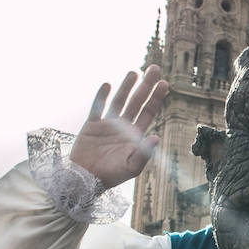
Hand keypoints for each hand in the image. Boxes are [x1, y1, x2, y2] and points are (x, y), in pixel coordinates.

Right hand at [70, 66, 168, 189]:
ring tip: (134, 72)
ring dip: (126, 86)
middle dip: (145, 86)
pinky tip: (107, 85)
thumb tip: (156, 137)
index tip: (164, 83)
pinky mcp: (91, 125)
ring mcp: (107, 125)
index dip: (156, 98)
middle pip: (136, 102)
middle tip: (154, 68)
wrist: (85, 180)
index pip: (148, 112)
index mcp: (135, 136)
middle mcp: (123, 127)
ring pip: (118, 101)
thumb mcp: (131, 167)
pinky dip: (101, 96)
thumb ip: (144, 153)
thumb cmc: (110, 176)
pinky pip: (97, 107)